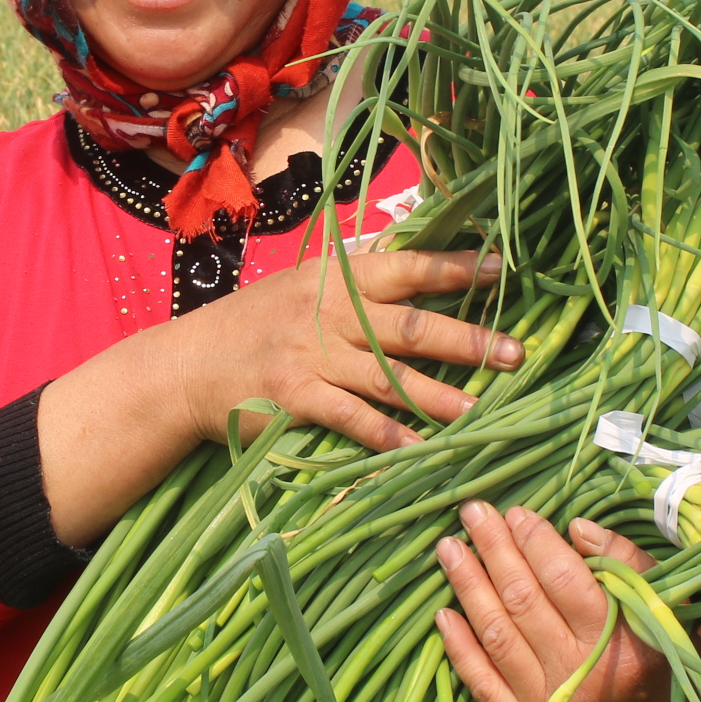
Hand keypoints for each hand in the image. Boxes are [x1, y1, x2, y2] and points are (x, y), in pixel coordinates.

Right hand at [37, 249, 519, 547]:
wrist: (187, 366)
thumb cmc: (253, 324)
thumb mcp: (302, 284)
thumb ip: (354, 275)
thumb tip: (409, 252)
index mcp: (336, 278)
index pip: (407, 267)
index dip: (456, 268)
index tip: (502, 270)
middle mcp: (329, 313)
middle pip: (409, 325)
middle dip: (465, 340)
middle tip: (513, 353)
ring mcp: (311, 356)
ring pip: (387, 377)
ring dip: (437, 395)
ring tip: (480, 410)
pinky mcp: (295, 398)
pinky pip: (350, 418)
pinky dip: (385, 435)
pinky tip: (418, 450)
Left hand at [434, 505, 698, 701]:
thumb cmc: (668, 666)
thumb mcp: (669, 611)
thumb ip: (629, 564)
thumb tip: (576, 528)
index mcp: (630, 648)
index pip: (568, 581)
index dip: (536, 542)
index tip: (516, 512)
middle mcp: (586, 682)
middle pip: (525, 603)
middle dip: (495, 551)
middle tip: (472, 513)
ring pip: (498, 637)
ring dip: (469, 588)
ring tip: (449, 550)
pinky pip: (483, 685)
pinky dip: (460, 648)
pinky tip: (444, 614)